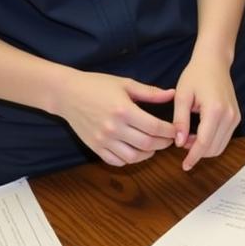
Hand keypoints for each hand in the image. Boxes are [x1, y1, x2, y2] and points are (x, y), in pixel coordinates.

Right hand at [54, 71, 175, 165]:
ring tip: (154, 146)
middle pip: (146, 144)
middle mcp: (113, 128)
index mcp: (124, 110)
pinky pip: (115, 161)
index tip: (177, 130)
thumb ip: (150, 92)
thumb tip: (172, 94)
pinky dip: (129, 160)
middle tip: (170, 139)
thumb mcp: (126, 84)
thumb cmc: (97, 85)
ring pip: (132, 157)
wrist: (67, 94)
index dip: (169, 131)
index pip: (154, 127)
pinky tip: (135, 151)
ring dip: (147, 154)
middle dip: (163, 143)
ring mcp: (102, 140)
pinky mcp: (94, 147)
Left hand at [173, 54, 240, 170]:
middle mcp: (229, 115)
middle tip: (181, 144)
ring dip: (204, 149)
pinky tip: (198, 134)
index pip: (204, 142)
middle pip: (214, 148)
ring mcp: (235, 116)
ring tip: (188, 138)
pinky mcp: (236, 117)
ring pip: (220, 146)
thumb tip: (178, 142)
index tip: (184, 165)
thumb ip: (180, 120)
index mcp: (215, 109)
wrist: (214, 62)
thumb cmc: (196, 75)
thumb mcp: (182, 96)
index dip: (193, 157)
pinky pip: (224, 138)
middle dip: (197, 153)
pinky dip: (212, 142)